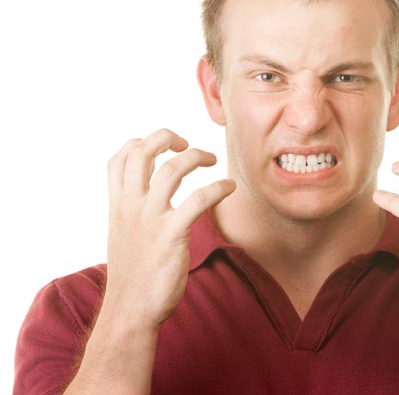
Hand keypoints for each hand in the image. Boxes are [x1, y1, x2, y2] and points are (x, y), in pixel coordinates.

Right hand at [104, 128, 235, 326]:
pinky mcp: (171, 235)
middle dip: (165, 137)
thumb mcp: (121, 238)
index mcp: (118, 207)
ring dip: (196, 156)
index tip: (162, 146)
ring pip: (172, 169)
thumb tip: (147, 200)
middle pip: (141, 152)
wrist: (130, 311)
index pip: (118, 160)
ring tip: (211, 159)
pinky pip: (198, 199)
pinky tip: (229, 187)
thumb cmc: (132, 276)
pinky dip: (217, 187)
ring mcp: (150, 220)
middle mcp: (130, 207)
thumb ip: (131, 214)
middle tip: (185, 143)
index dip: (138, 143)